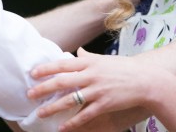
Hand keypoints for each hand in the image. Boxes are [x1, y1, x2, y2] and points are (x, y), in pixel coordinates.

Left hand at [29, 48, 164, 130]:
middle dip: (43, 88)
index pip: (63, 64)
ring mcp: (97, 90)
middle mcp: (91, 75)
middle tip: (29, 94)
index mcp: (90, 62)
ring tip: (41, 113)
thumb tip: (78, 52)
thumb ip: (89, 57)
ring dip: (53, 107)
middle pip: (62, 82)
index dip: (46, 68)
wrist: (146, 80)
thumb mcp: (104, 59)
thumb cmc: (124, 68)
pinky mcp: (104, 104)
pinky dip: (73, 123)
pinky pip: (85, 115)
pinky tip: (63, 128)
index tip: (32, 73)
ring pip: (70, 100)